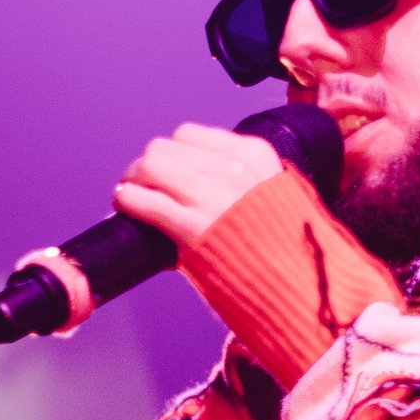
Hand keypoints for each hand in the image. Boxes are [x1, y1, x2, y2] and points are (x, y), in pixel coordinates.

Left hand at [111, 122, 285, 250]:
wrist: (296, 285)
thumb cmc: (283, 245)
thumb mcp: (274, 194)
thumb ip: (244, 178)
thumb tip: (197, 176)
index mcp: (253, 154)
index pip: (189, 135)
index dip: (172, 153)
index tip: (168, 169)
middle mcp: (233, 168)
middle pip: (163, 147)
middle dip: (148, 165)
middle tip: (141, 183)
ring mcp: (214, 196)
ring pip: (150, 165)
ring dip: (133, 179)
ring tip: (130, 193)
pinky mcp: (194, 227)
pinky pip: (146, 201)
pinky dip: (128, 200)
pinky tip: (124, 205)